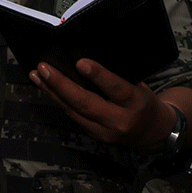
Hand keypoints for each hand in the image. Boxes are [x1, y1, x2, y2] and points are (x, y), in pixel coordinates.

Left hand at [29, 59, 191, 151]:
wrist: (153, 132)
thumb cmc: (144, 102)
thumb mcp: (140, 85)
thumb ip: (119, 75)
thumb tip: (88, 57)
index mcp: (136, 103)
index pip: (116, 89)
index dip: (98, 76)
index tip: (80, 62)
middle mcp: (119, 120)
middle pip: (85, 103)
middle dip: (61, 84)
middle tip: (44, 68)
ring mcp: (105, 132)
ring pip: (73, 110)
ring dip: (52, 91)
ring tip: (37, 75)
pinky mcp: (95, 136)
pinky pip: (73, 116)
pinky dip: (58, 100)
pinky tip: (46, 88)